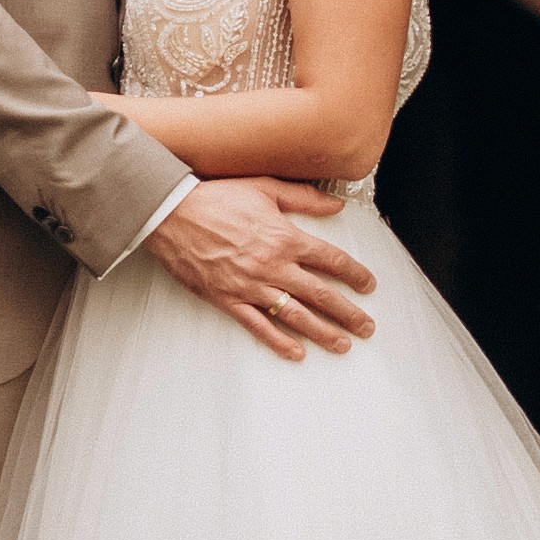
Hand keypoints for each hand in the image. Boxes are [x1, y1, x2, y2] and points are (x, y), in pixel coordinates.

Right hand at [148, 181, 374, 360]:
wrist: (171, 213)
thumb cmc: (215, 198)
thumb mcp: (264, 187)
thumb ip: (304, 197)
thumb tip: (336, 203)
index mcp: (285, 237)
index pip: (331, 260)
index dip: (355, 275)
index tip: (367, 285)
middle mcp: (273, 265)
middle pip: (321, 294)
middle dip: (349, 313)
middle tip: (366, 327)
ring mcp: (251, 286)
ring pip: (296, 315)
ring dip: (323, 333)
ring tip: (342, 345)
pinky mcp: (229, 299)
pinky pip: (259, 326)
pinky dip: (279, 342)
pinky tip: (296, 352)